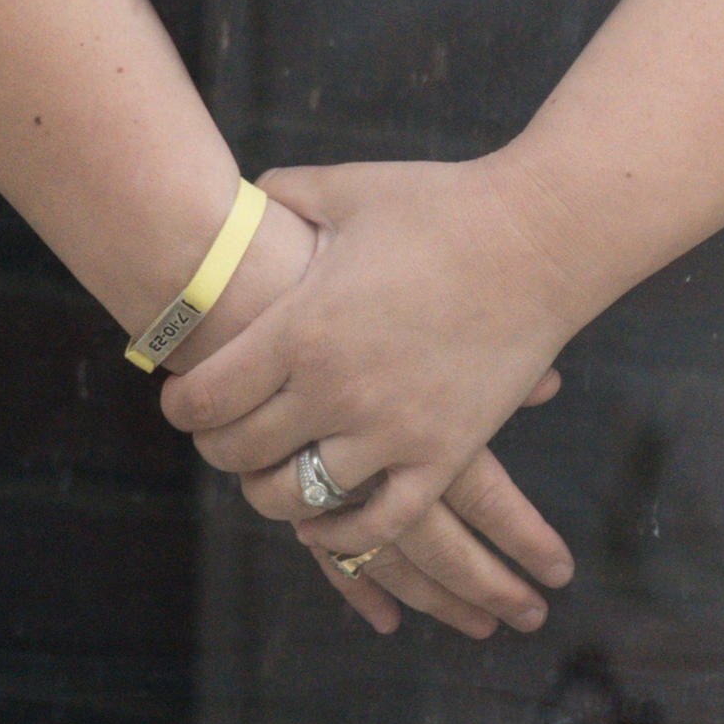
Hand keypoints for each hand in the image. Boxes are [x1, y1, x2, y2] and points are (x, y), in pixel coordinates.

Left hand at [162, 158, 591, 608]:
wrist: (543, 236)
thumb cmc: (443, 205)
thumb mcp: (348, 189)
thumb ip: (284, 195)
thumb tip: (248, 200)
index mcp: (302, 327)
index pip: (206, 399)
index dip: (180, 407)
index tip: (180, 402)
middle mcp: (337, 391)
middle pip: (241, 454)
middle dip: (218, 448)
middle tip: (219, 435)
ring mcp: (392, 430)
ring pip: (298, 498)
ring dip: (270, 492)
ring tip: (267, 474)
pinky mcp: (443, 454)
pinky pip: (378, 523)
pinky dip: (340, 534)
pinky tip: (322, 522)